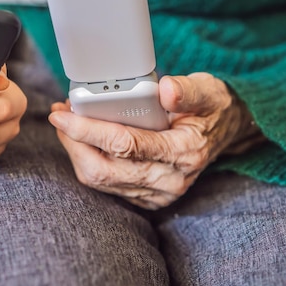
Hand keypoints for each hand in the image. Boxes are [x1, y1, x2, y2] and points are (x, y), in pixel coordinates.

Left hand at [48, 73, 262, 209]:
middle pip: (103, 170)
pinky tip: (82, 138)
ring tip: (67, 122)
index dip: (87, 129)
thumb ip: (187, 90)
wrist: (225, 132)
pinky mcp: (146, 197)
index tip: (61, 113)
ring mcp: (157, 193)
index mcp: (184, 153)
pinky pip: (105, 184)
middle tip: (59, 115)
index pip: (125, 145)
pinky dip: (87, 160)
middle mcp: (170, 180)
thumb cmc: (210, 108)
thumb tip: (166, 89)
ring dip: (75, 150)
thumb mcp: (207, 90)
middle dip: (73, 142)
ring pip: (99, 180)